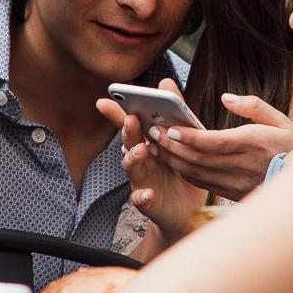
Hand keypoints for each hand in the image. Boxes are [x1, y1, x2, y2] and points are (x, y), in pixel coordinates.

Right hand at [96, 92, 206, 242]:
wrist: (188, 210)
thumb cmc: (183, 171)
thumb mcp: (182, 141)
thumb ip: (175, 113)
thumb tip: (166, 81)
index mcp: (149, 143)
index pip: (130, 125)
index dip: (116, 114)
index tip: (104, 100)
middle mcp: (142, 160)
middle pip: (129, 143)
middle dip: (127, 131)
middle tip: (130, 119)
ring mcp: (142, 181)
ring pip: (131, 168)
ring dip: (133, 159)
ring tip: (140, 151)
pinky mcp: (148, 202)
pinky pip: (141, 200)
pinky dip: (143, 196)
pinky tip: (148, 193)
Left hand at [144, 85, 292, 200]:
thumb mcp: (279, 120)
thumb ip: (252, 106)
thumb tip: (227, 97)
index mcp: (253, 144)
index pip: (215, 142)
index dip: (190, 137)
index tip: (171, 128)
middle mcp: (242, 165)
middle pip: (199, 158)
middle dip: (172, 146)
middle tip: (151, 132)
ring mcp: (237, 182)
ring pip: (196, 173)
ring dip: (172, 160)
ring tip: (154, 146)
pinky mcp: (234, 193)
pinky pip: (203, 183)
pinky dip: (184, 173)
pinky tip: (172, 162)